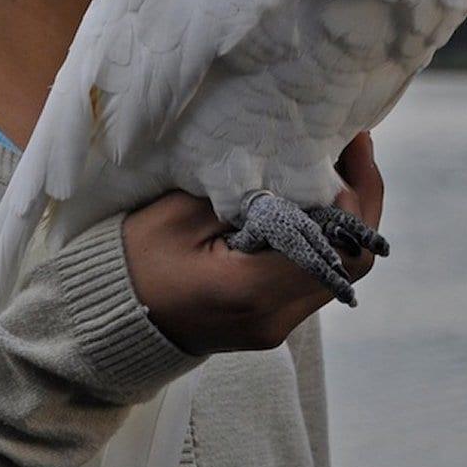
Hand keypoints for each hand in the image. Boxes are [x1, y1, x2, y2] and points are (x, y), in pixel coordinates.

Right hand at [121, 131, 385, 354]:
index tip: (351, 139)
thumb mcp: (177, 214)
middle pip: (351, 262)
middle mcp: (276, 318)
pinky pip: (311, 277)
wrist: (108, 318)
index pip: (342, 247)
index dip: (358, 191)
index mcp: (254, 291)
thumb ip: (241, 193)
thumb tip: (292, 161)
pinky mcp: (269, 322)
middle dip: (357, 200)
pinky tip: (300, 200)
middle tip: (346, 146)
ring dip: (338, 220)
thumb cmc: (132, 262)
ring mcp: (275, 326)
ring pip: (336, 270)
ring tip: (324, 164)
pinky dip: (317, 238)